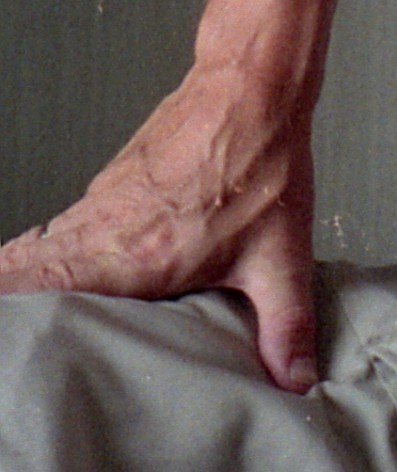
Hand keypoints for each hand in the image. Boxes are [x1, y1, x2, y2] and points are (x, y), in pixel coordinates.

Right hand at [0, 66, 320, 390]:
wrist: (252, 90)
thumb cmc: (263, 166)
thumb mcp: (283, 258)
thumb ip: (285, 326)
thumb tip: (294, 380)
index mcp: (136, 258)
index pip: (42, 288)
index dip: (15, 314)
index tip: (12, 343)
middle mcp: (105, 231)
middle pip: (21, 270)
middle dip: (11, 306)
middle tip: (14, 340)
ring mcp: (101, 203)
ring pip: (36, 247)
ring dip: (23, 279)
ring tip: (22, 320)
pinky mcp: (108, 186)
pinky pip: (61, 227)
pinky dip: (46, 251)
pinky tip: (56, 273)